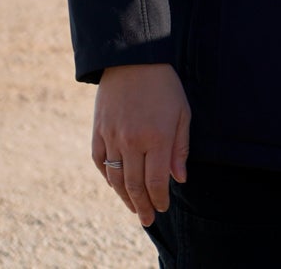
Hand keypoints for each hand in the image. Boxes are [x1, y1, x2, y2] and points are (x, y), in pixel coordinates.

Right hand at [92, 63, 188, 226]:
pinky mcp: (98, 131)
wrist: (132, 60)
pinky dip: (107, 177)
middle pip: (134, 185)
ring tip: (134, 208)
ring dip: (124, 197)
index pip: (155, 181)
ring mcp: (112, 137)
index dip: (159, 198)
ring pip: (116, 178)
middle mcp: (132, 141)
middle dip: (142, 206)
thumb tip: (179, 179)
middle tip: (148, 219)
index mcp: (157, 137)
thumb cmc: (164, 86)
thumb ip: (180, 148)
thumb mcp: (182, 113)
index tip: (163, 208)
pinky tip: (116, 186)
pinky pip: (100, 162)